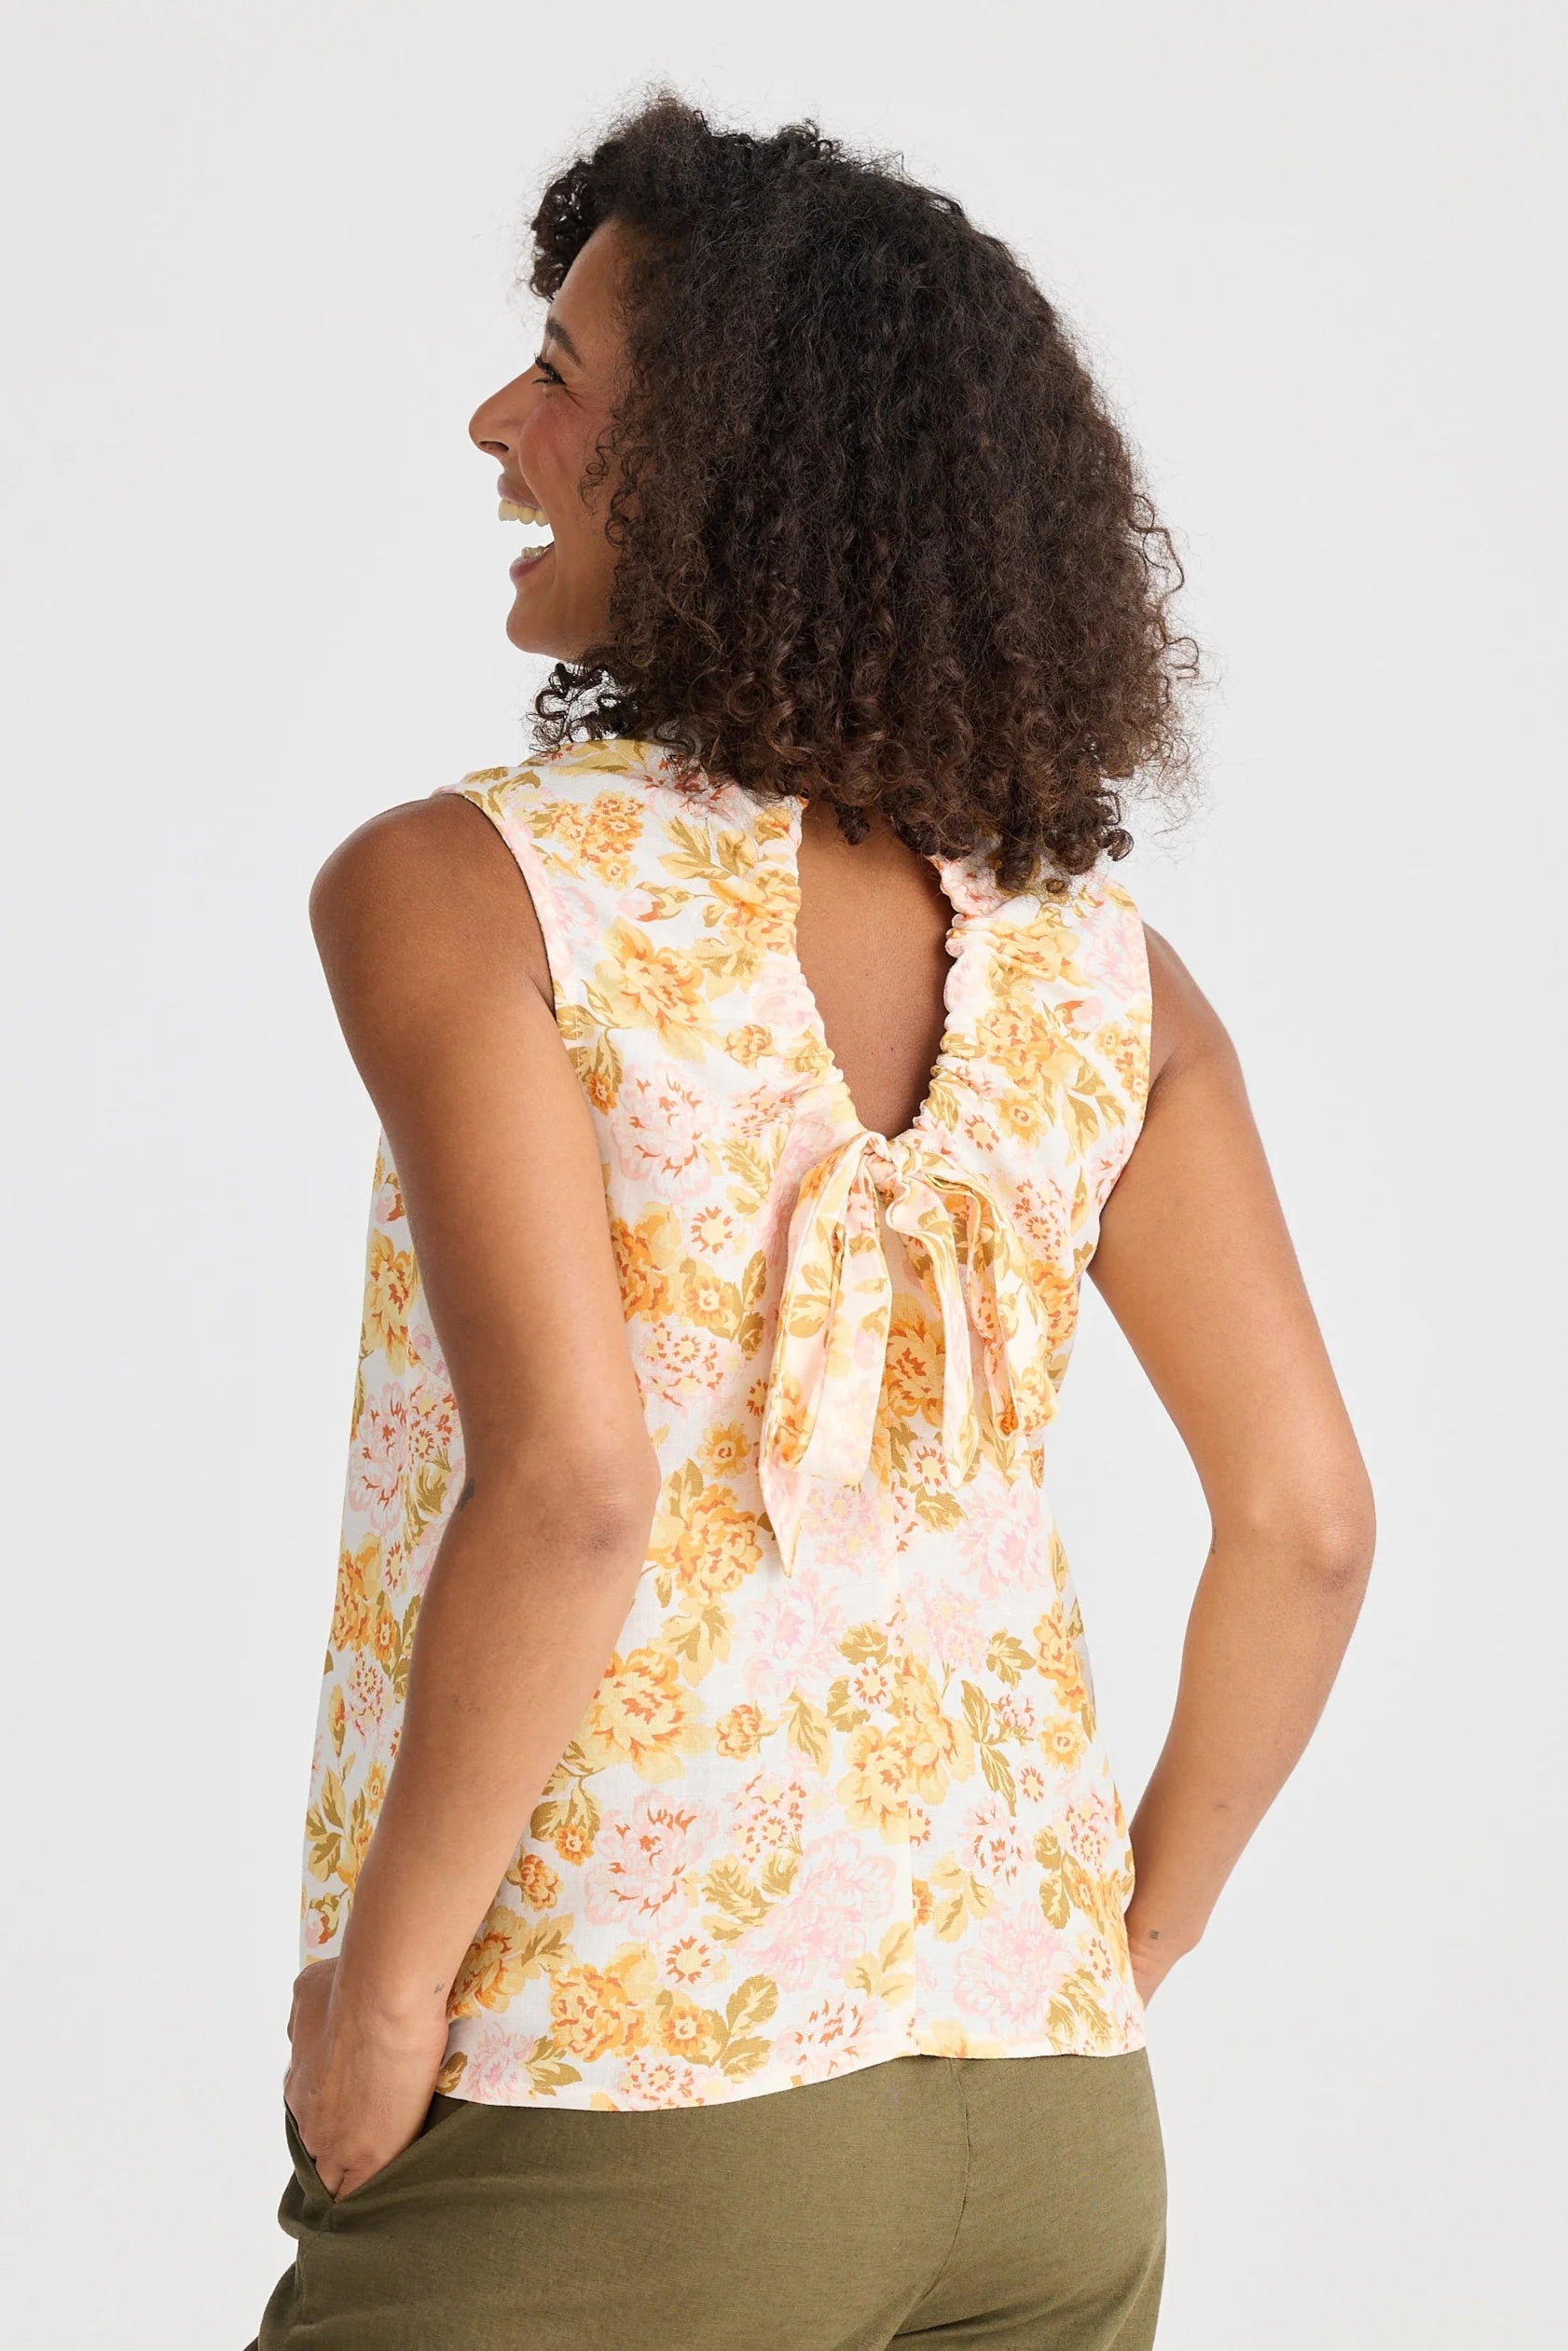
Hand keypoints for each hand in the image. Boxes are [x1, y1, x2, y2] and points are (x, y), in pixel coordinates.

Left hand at [283, 1955, 450, 2202]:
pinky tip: (390, 2204)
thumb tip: (309, 2029)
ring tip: (384, 2184)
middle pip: (321, 2158)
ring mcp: (336, 2144)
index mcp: (299, 2087)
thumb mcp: (308, 1994)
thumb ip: (306, 2021)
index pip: (312, 2121)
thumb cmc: (349, 1986)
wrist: (384, 1998)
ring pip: (338, 2183)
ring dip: (356, 2181)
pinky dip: (373, 2200)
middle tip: (374, 2149)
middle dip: (341, 2156)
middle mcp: (310, 2122)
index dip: (334, 2122)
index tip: (356, 2116)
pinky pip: (362, 2196)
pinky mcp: (370, 2158)